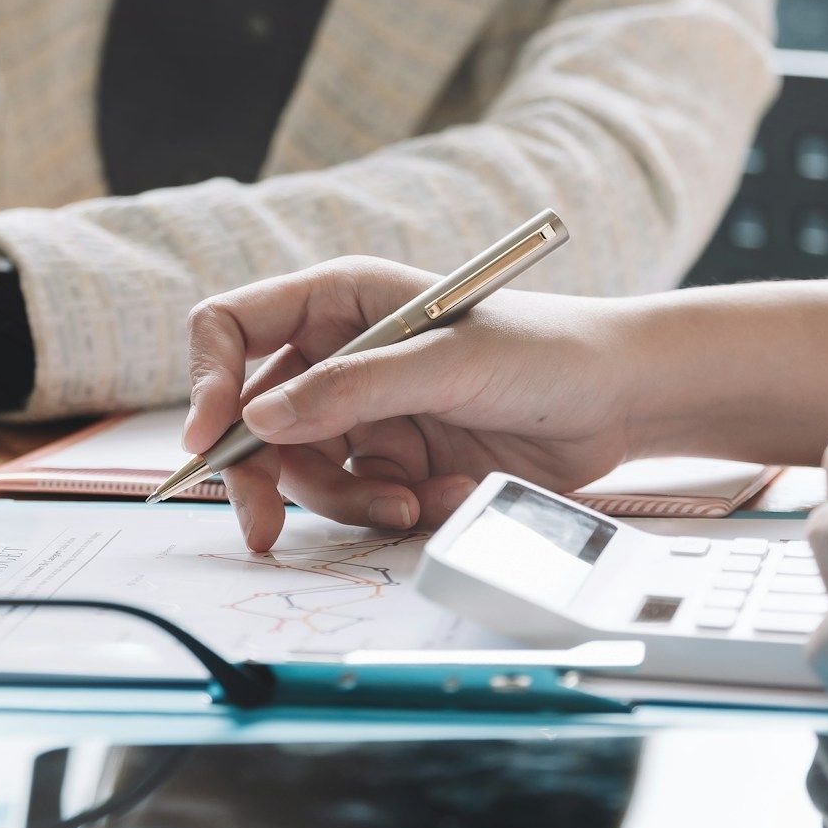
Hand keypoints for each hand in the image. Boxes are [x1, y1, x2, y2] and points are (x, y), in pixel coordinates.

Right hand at [184, 257, 643, 550]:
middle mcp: (341, 354)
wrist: (618, 400)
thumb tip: (259, 418)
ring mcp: (366, 412)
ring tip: (410, 499)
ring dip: (349, 499)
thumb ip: (352, 388)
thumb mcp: (447, 361)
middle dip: (262, 475)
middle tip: (263, 528)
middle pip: (253, 419)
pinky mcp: (395, 462)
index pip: (233, 328)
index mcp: (340, 299)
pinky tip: (444, 494)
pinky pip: (358, 500)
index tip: (210, 439)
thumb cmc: (544, 349)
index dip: (208, 381)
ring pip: (305, 473)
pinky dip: (392, 509)